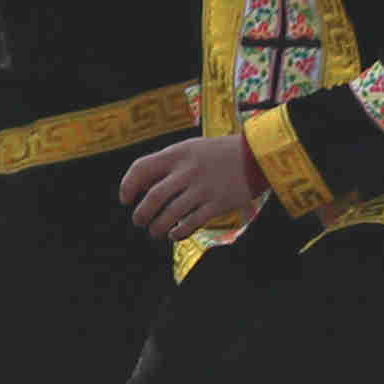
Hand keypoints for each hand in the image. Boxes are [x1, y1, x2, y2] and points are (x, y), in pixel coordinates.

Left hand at [119, 129, 264, 242]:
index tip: (125, 199)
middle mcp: (187, 171)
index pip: (141, 168)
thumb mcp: (191, 148)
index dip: (128, 185)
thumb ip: (169, 163)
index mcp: (177, 154)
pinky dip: (179, 232)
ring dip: (157, 227)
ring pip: (170, 213)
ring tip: (154, 232)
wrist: (257, 154)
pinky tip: (174, 235)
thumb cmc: (220, 153)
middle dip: (141, 214)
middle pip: (153, 197)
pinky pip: (192, 222)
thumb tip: (143, 186)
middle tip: (139, 221)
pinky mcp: (219, 203)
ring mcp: (203, 188)